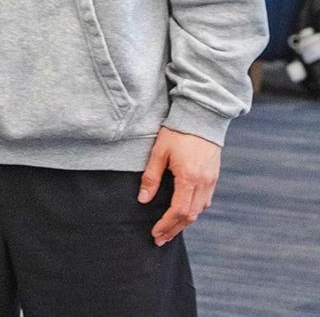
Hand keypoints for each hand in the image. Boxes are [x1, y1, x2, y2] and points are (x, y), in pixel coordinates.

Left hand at [138, 127, 220, 245]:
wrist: (201, 117)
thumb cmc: (177, 132)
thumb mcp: (159, 153)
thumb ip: (151, 178)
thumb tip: (143, 200)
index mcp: (189, 178)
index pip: (179, 211)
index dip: (166, 225)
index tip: (155, 233)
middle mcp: (204, 183)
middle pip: (191, 216)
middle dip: (174, 229)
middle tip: (159, 239)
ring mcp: (211, 180)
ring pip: (200, 210)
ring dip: (184, 222)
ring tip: (169, 230)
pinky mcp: (214, 177)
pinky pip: (205, 200)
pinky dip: (193, 211)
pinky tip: (183, 213)